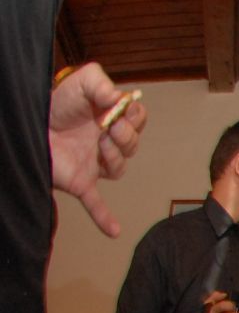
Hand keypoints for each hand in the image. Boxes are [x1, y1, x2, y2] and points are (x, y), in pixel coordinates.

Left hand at [49, 63, 146, 236]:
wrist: (26, 122)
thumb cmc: (54, 103)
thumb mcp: (79, 81)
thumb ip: (100, 81)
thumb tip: (121, 100)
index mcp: (110, 120)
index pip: (138, 121)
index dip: (134, 117)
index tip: (117, 110)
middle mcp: (105, 144)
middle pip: (133, 145)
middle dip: (127, 136)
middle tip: (107, 128)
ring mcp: (93, 164)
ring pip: (119, 168)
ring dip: (114, 157)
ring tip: (98, 146)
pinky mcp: (79, 181)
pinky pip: (95, 203)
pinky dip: (104, 217)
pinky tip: (114, 231)